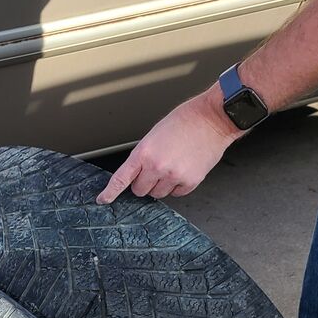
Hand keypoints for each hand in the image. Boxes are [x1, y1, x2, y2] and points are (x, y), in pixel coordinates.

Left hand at [97, 90, 243, 203]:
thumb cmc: (186, 120)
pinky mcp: (190, 181)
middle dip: (144, 182)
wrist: (215, 117)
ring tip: (173, 165)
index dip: (110, 192)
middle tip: (156, 168)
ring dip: (161, 185)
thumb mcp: (154, 135)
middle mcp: (157, 166)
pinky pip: (176, 193)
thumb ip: (143, 156)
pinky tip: (184, 169)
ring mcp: (174, 176)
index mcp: (144, 153)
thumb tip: (137, 174)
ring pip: (157, 194)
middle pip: (139, 190)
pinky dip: (178, 186)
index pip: (120, 179)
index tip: (103, 200)